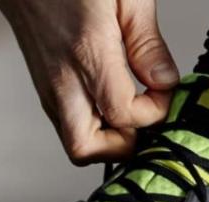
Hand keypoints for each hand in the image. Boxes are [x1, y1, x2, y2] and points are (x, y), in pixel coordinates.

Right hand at [0, 0, 179, 164]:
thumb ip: (147, 44)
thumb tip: (165, 83)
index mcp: (87, 53)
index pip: (124, 115)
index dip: (154, 113)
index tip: (163, 91)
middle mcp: (62, 80)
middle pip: (86, 150)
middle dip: (121, 146)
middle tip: (143, 119)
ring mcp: (48, 88)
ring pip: (74, 145)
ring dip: (106, 140)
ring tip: (128, 110)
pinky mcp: (43, 89)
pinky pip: (68, 126)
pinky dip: (93, 127)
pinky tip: (110, 101)